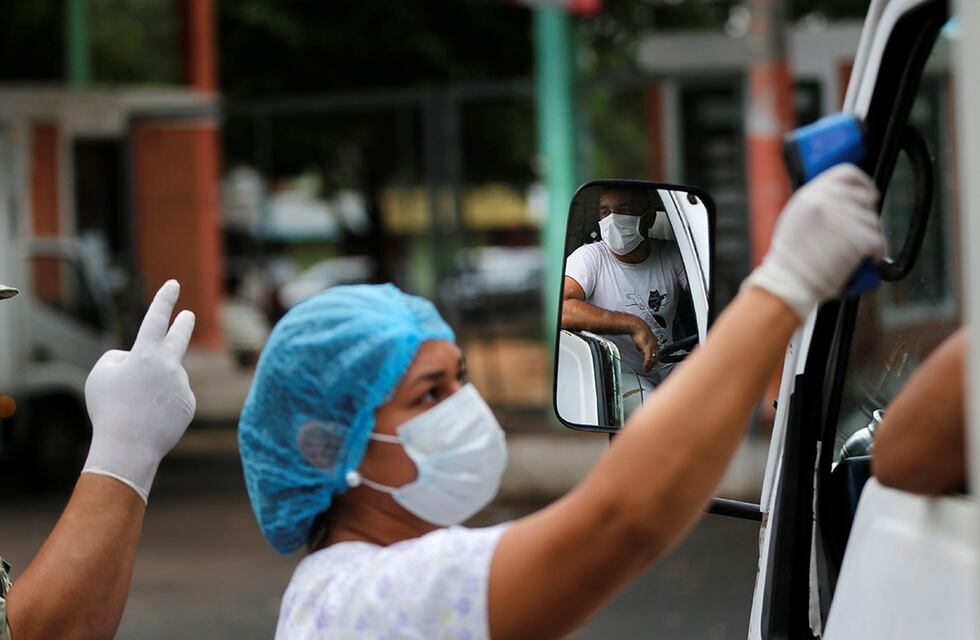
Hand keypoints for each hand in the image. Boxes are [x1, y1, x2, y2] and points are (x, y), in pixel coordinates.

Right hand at [81, 280, 196, 501]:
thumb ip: (120, 358)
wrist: (129, 445)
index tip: (174, 284)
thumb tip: (138, 359)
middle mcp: (170, 365)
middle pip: (179, 338)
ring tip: (135, 409)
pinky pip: (172, 399)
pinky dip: (161, 407)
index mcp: (147, 353)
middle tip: (189, 315)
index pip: (156, 319)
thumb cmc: (109, 408)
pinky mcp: (188, 404)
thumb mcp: (100, 375)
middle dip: (183, 324)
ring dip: (151, 391)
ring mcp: (182, 385)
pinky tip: (150, 419)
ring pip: (164, 381)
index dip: (164, 300)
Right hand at [630, 320, 659, 371]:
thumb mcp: (640, 338)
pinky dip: (647, 365)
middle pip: (656, 356)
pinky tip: (645, 368)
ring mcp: (651, 346)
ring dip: (650, 366)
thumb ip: (641, 344)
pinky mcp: (647, 348)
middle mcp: (654, 344)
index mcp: (654, 341)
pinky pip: (648, 359)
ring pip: (653, 359)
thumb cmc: (638, 329)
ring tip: (647, 370)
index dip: (655, 358)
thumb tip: (639, 348)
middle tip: (651, 369)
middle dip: (654, 364)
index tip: (653, 362)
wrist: (636, 325)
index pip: (657, 352)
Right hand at [743, 164, 884, 318]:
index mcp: (810, 193)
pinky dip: (874, 253)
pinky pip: (879, 241)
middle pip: (865, 198)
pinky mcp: (858, 238)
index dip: (863, 183)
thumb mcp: (796, 217)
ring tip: (849, 251)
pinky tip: (860, 260)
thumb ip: (818, 201)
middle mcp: (826, 201)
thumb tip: (845, 195)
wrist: (788, 283)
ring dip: (868, 237)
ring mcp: (844, 218)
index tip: (869, 194)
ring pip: (874, 221)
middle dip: (864, 216)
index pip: (847, 173)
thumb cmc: (791, 258)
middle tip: (854, 233)